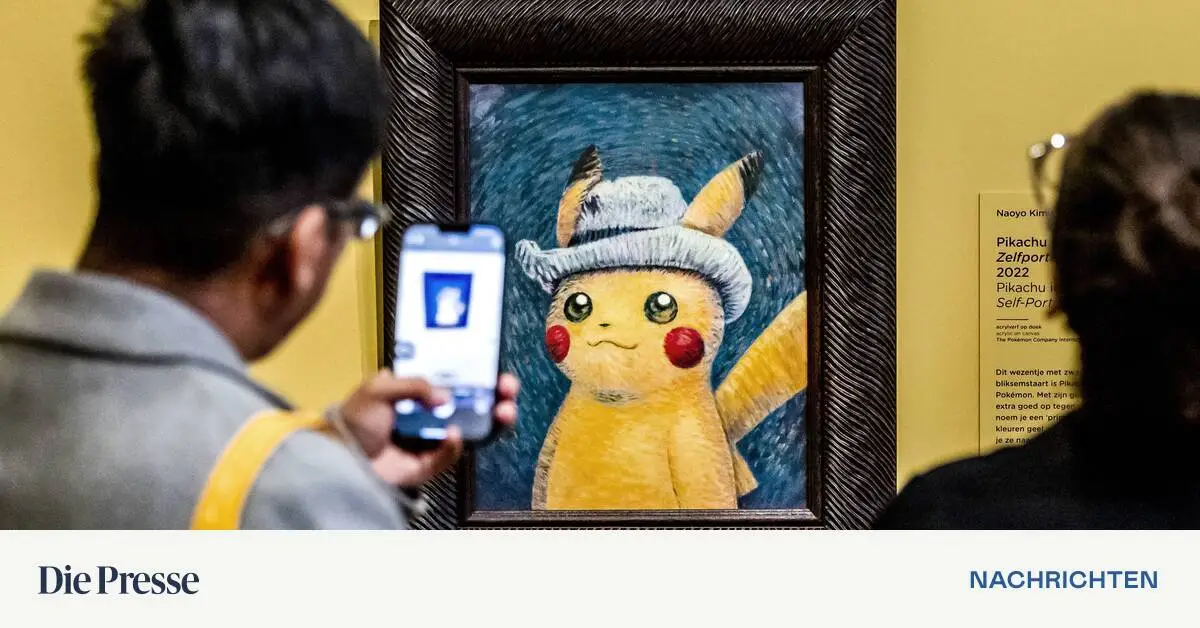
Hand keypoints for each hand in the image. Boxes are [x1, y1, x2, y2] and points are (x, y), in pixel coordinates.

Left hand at [338, 371, 519, 487]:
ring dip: (493, 421)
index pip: (459, 377)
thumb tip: (446, 396)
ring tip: (503, 412)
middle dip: (498, 396)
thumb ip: (413, 385)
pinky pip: (451, 454)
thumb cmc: (355, 417)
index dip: (481, 372)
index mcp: (423, 389)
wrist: (339, 457)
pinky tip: (456, 434)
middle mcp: (434, 411)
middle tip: (508, 391)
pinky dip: (456, 445)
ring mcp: (435, 437)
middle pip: (476, 402)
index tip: (497, 369)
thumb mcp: (379, 388)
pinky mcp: (430, 462)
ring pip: (474, 429)